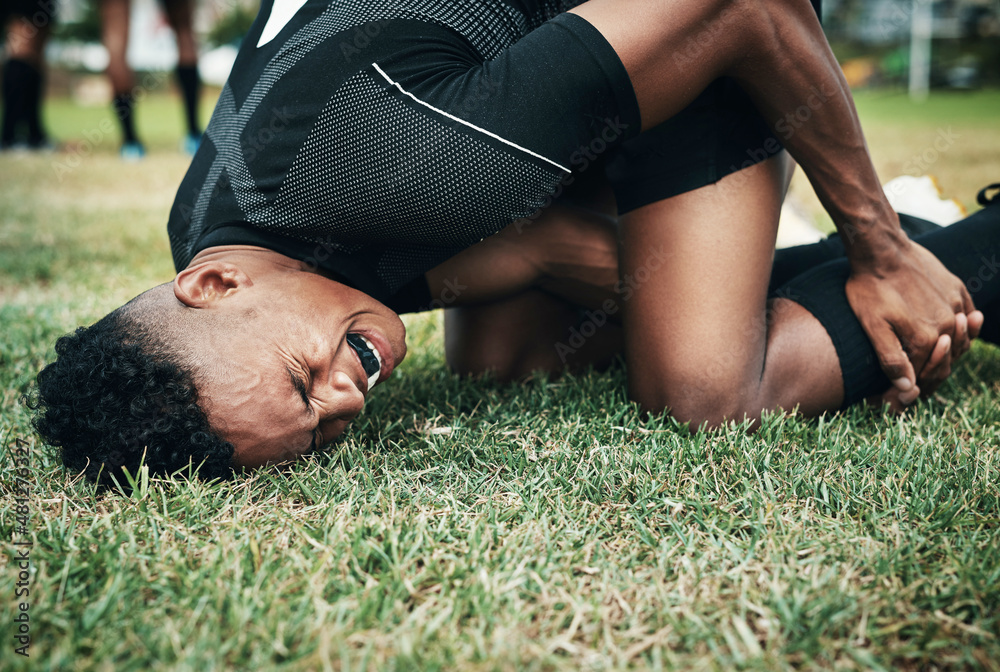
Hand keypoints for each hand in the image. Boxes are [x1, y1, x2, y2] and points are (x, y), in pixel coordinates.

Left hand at [846, 239, 974, 395]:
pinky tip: (955, 328)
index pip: (925, 376)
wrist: (881, 249)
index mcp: (925, 340)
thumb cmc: (869, 288)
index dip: (910, 388)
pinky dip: (963, 326)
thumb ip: (891, 359)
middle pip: (945, 360)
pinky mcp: (956, 288)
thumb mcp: (872, 326)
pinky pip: (966, 313)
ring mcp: (954, 305)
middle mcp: (946, 325)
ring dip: (949, 352)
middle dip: (930, 373)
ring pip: (958, 339)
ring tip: (934, 360)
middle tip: (915, 381)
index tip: (894, 397)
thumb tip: (908, 388)